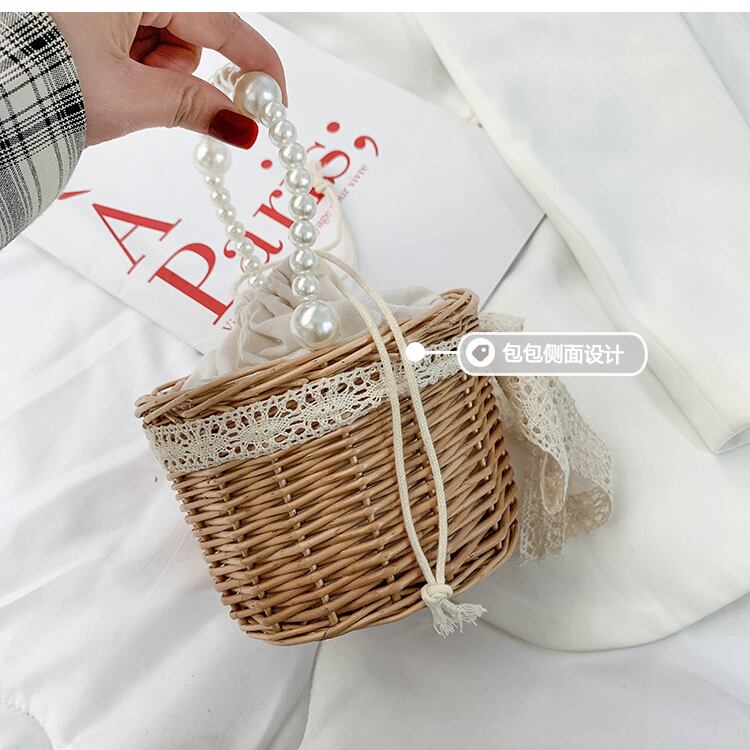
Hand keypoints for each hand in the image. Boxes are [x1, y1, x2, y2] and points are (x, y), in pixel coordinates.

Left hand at [50, 12, 285, 148]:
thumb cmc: (43, 84)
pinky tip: (105, 75)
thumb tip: (245, 127)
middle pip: (192, 27)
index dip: (256, 64)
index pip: (222, 22)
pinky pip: (138, 35)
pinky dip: (134, 62)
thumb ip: (196, 107)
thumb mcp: (129, 100)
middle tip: (152, 95)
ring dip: (154, 69)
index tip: (275, 98)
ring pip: (165, 35)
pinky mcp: (95, 16)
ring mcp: (109, 5)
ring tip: (114, 86)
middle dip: (180, 67)